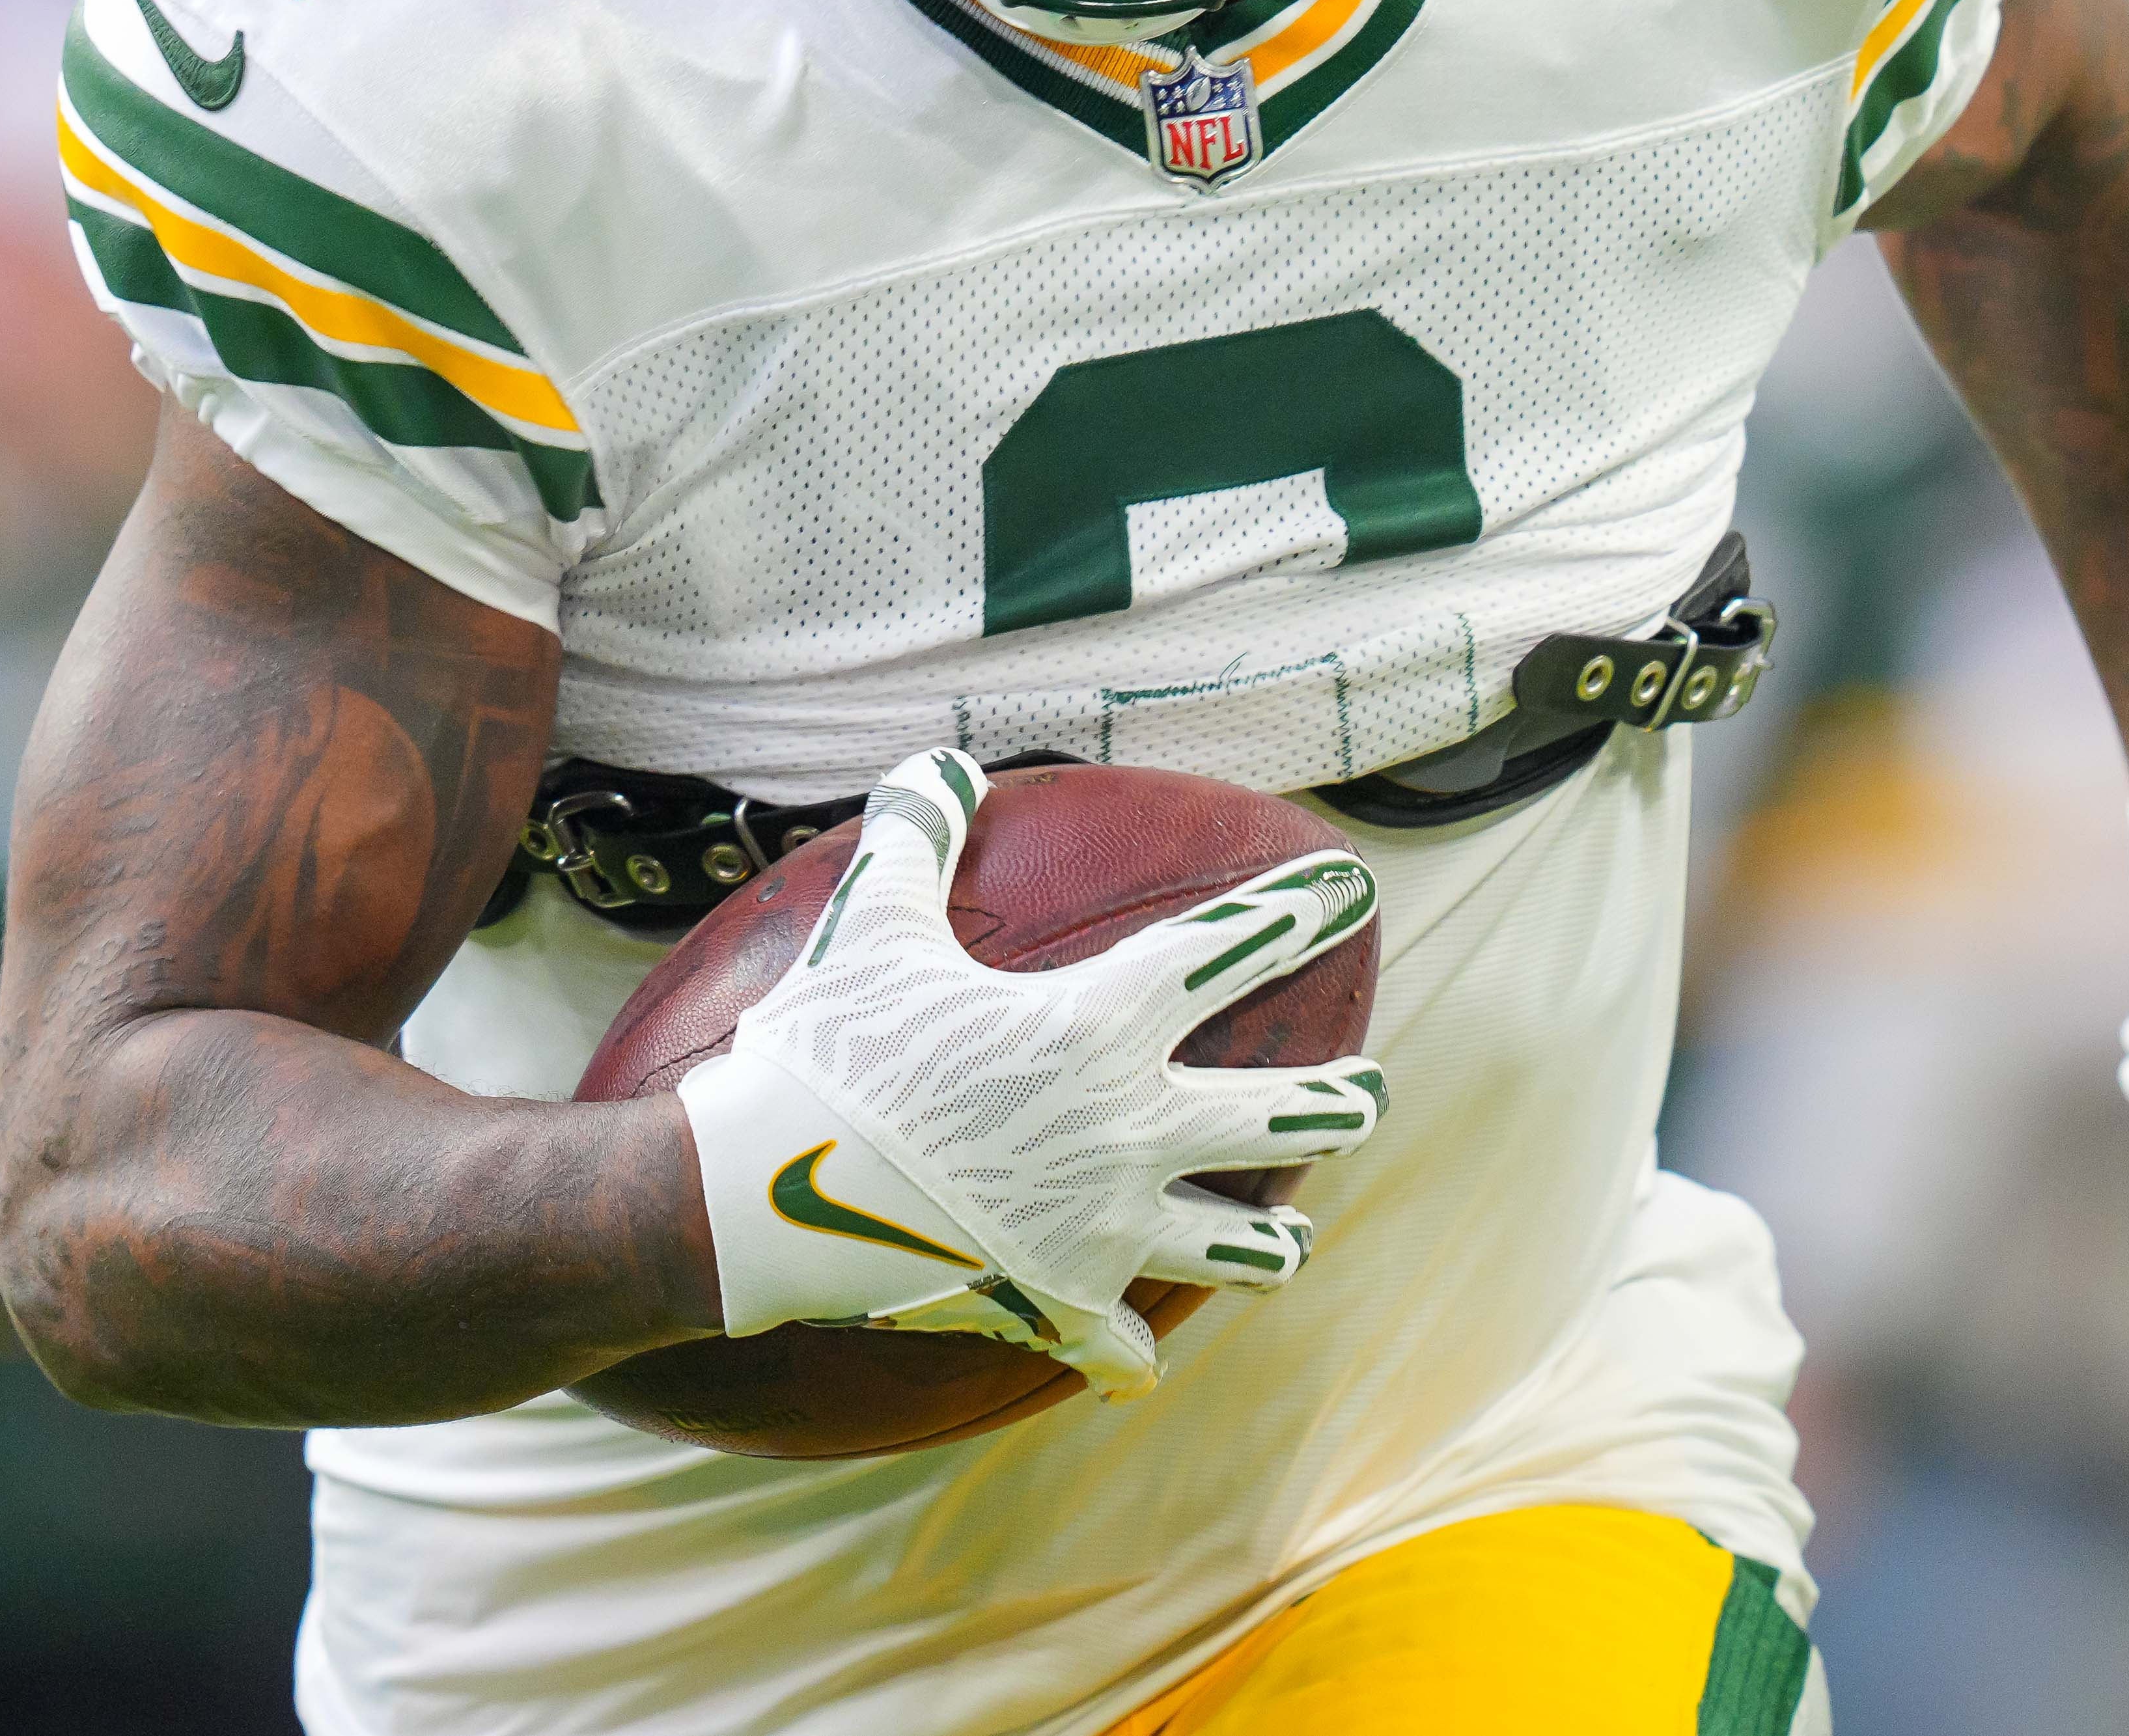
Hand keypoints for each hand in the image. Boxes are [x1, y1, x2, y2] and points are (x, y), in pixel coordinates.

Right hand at [675, 750, 1386, 1396]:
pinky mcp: (1061, 1308)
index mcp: (1097, 1031)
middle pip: (1281, 1120)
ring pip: (1239, 1251)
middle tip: (1367, 1094)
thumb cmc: (825, 1051)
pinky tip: (1138, 1362)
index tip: (1351, 887)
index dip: (1295, 911)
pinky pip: (1123, 1345)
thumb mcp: (868, 924)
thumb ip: (915, 836)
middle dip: (1341, 1104)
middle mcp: (1129, 1134)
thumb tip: (935, 766)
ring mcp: (1105, 1232)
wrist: (762, 1200)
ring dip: (1272, 1244)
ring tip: (1291, 1239)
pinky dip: (1129, 1353)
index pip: (1225, 954)